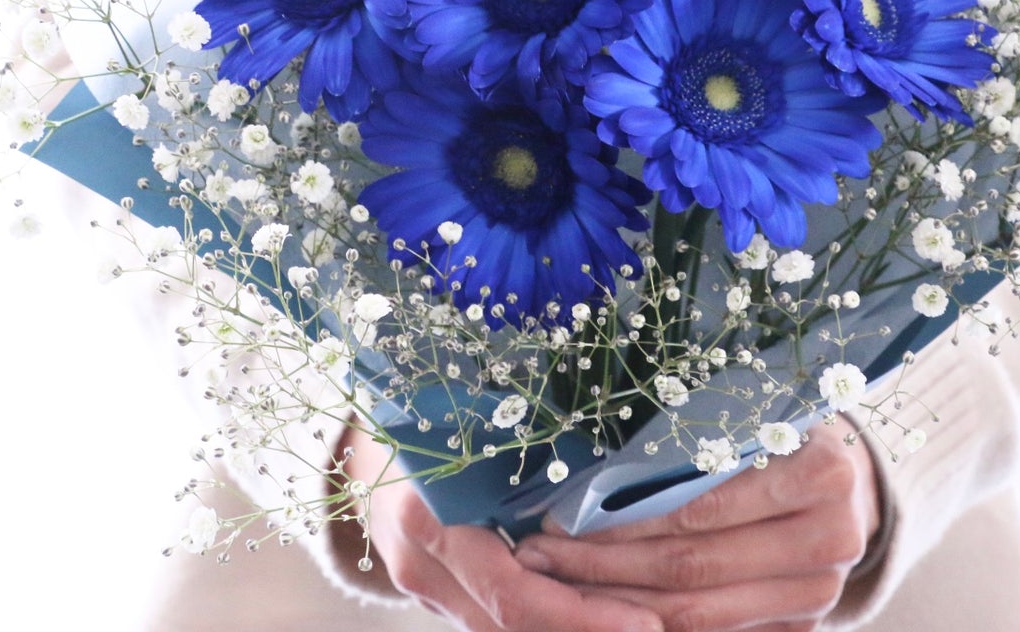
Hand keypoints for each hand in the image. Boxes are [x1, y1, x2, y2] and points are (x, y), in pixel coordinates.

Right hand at [340, 424, 664, 631]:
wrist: (361, 428)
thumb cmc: (429, 409)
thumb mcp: (475, 420)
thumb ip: (532, 452)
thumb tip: (621, 470)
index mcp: (430, 517)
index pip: (514, 594)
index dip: (583, 616)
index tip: (649, 619)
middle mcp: (421, 563)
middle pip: (512, 626)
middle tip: (657, 627)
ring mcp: (422, 586)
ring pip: (503, 631)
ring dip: (572, 630)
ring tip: (640, 620)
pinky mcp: (433, 593)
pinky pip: (495, 620)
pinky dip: (548, 619)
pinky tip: (599, 613)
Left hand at [512, 421, 882, 631]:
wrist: (849, 478)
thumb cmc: (779, 430)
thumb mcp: (747, 417)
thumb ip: (690, 445)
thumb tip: (587, 475)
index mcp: (819, 475)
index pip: (698, 509)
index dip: (623, 520)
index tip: (560, 518)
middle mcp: (831, 539)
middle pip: (693, 567)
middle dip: (605, 566)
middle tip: (541, 555)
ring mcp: (821, 592)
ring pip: (698, 612)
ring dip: (616, 600)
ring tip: (558, 582)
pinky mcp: (804, 624)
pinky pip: (715, 631)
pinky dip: (651, 619)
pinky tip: (605, 604)